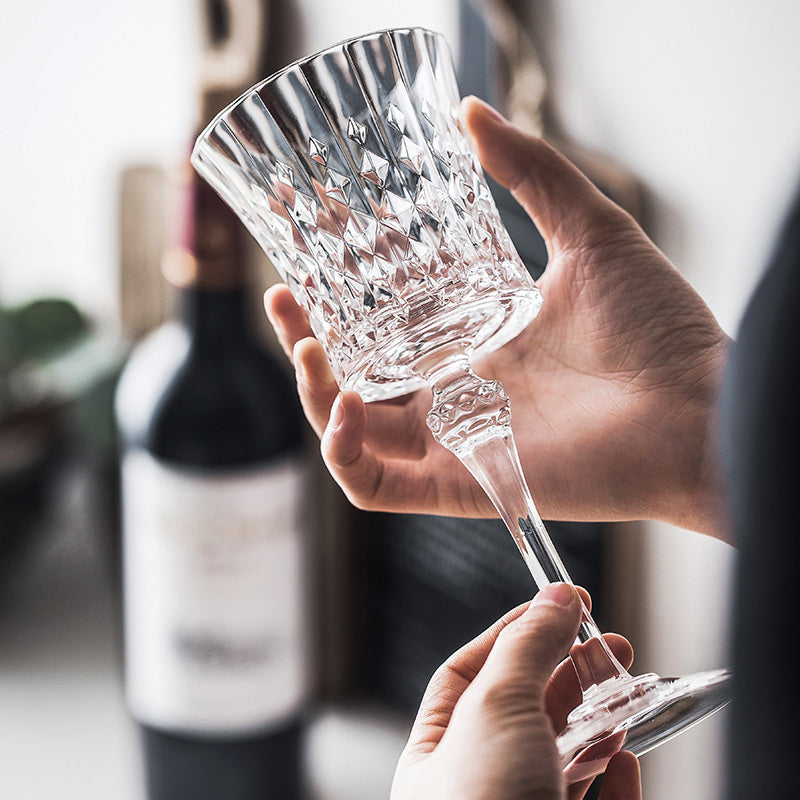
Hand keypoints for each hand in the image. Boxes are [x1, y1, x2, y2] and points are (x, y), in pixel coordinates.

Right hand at [264, 96, 730, 537]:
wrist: (701, 409)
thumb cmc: (659, 330)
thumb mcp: (589, 232)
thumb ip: (532, 175)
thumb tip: (473, 115)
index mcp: (476, 342)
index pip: (386, 319)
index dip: (340, 286)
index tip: (308, 240)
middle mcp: (457, 393)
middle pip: (354, 379)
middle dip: (306, 343)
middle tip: (283, 298)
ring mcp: (454, 441)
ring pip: (350, 434)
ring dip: (313, 395)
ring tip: (306, 346)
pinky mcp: (461, 483)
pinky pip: (373, 485)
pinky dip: (341, 453)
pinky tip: (343, 404)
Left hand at [390, 584, 640, 799]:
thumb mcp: (495, 707)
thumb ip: (526, 645)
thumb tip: (554, 595)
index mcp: (438, 753)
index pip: (470, 673)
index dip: (514, 634)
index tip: (556, 605)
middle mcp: (478, 787)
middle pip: (525, 711)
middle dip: (568, 671)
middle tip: (608, 643)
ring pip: (564, 758)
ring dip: (597, 718)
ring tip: (624, 686)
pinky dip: (614, 779)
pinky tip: (623, 757)